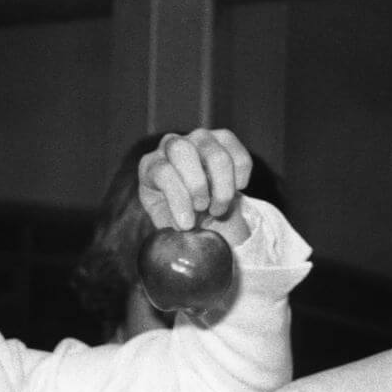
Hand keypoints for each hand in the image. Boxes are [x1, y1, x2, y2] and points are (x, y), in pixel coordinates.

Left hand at [138, 129, 253, 244]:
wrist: (206, 215)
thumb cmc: (183, 223)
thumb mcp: (172, 233)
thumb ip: (172, 238)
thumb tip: (181, 253)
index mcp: (150, 168)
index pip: (161, 171)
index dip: (177, 198)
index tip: (187, 225)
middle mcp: (170, 147)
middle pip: (182, 149)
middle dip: (197, 184)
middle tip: (204, 209)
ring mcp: (198, 139)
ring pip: (215, 153)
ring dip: (223, 189)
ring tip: (219, 210)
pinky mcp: (224, 139)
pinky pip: (239, 154)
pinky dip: (241, 179)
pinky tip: (234, 193)